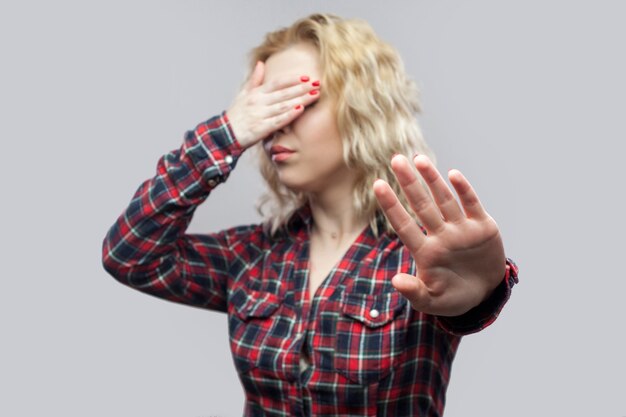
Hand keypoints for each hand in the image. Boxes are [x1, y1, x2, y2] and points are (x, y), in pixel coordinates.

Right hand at [226, 61, 320, 148]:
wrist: (225, 135)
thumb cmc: (236, 115)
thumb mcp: (243, 95)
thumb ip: (254, 80)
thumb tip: (261, 63)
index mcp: (256, 93)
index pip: (277, 82)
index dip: (292, 79)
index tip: (307, 77)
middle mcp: (259, 102)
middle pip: (284, 93)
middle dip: (302, 88)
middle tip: (318, 84)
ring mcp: (260, 115)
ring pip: (284, 105)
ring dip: (301, 99)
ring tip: (315, 95)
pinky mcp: (261, 129)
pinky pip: (278, 121)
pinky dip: (290, 115)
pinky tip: (301, 110)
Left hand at [373, 154, 505, 316]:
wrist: (485, 295)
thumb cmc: (453, 298)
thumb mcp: (432, 302)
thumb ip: (414, 292)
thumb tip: (396, 281)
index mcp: (425, 252)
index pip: (403, 225)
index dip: (391, 205)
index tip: (378, 184)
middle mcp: (441, 235)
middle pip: (422, 205)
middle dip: (409, 183)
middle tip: (396, 159)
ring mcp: (461, 229)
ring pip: (444, 200)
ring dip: (433, 180)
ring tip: (419, 159)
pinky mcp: (483, 227)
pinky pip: (471, 205)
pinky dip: (464, 190)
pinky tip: (453, 174)